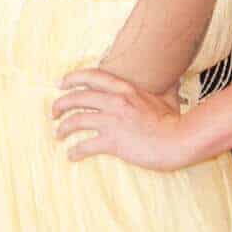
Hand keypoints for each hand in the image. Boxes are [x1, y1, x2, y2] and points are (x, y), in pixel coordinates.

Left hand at [52, 69, 188, 170]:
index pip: (91, 76)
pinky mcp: (113, 141)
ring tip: (58, 134)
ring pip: (76, 120)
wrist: (178, 139)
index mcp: (124, 88)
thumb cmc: (174, 120)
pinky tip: (71, 155)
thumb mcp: (167, 95)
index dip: (72, 78)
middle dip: (61, 104)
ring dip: (63, 127)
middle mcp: (114, 100)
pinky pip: (86, 145)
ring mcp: (112, 120)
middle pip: (77, 97)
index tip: (61, 83)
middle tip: (54, 112)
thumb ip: (165, 85)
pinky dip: (75, 151)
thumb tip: (175, 76)